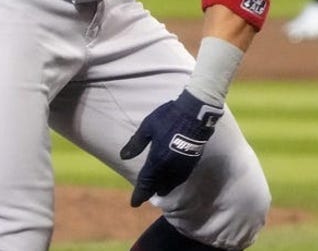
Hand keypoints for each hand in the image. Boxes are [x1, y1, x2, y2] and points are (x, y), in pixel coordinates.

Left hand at [120, 90, 223, 206]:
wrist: (193, 114)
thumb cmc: (167, 118)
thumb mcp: (147, 128)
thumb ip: (136, 144)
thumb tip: (123, 156)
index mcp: (156, 161)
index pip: (146, 182)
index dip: (139, 194)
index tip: (134, 203)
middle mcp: (169, 168)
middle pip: (158, 185)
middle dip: (150, 191)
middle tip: (143, 196)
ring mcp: (182, 166)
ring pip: (171, 183)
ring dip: (163, 187)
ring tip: (158, 190)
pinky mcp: (191, 162)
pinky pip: (180, 178)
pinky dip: (173, 182)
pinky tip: (172, 181)